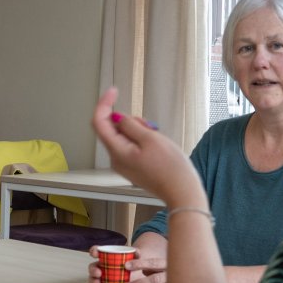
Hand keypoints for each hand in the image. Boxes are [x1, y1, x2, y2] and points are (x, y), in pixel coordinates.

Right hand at [87, 245, 167, 282]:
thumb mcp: (135, 257)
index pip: (96, 251)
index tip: (94, 254)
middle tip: (99, 273)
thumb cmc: (132, 263)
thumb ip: (136, 253)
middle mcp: (101, 266)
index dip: (94, 251)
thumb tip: (136, 252)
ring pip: (92, 278)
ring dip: (93, 280)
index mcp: (106, 256)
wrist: (135, 275)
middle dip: (93, 270)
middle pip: (93, 266)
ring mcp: (102, 277)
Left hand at [90, 88, 202, 205]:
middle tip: (148, 125)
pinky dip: (140, 139)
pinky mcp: (133, 166)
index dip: (104, 104)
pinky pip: (130, 146)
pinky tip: (155, 144)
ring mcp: (124, 163)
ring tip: (155, 137)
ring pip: (122, 136)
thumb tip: (118, 118)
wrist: (182, 192)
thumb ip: (130, 125)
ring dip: (137, 129)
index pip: (99, 122)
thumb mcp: (151, 138)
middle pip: (111, 129)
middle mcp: (116, 159)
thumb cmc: (171, 168)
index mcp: (117, 151)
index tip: (113, 91)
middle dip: (128, 120)